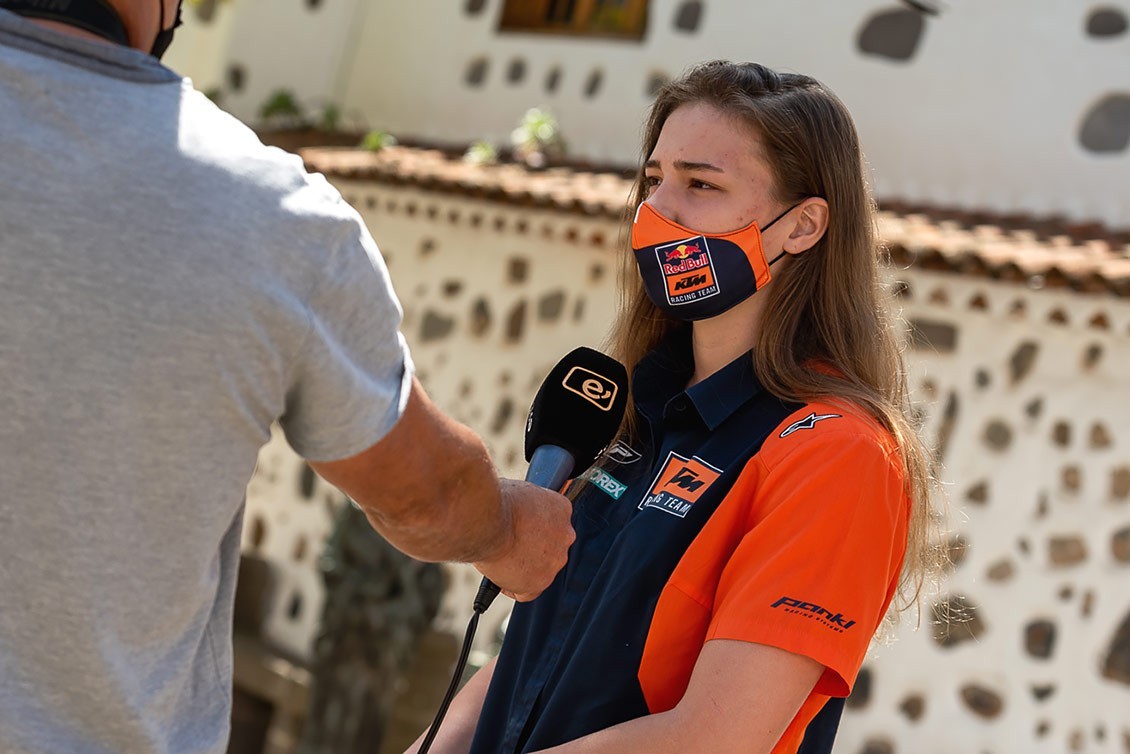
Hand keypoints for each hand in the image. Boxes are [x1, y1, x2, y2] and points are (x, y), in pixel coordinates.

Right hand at [473, 479, 574, 601]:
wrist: (487, 520)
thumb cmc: (495, 502)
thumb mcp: (517, 492)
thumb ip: (526, 505)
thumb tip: (516, 511)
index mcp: (561, 508)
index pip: (553, 523)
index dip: (534, 528)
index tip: (520, 530)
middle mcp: (565, 535)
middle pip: (550, 548)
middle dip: (531, 548)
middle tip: (509, 545)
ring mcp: (554, 561)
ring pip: (540, 570)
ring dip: (523, 568)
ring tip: (500, 558)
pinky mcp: (539, 583)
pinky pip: (526, 591)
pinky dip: (511, 587)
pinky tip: (498, 575)